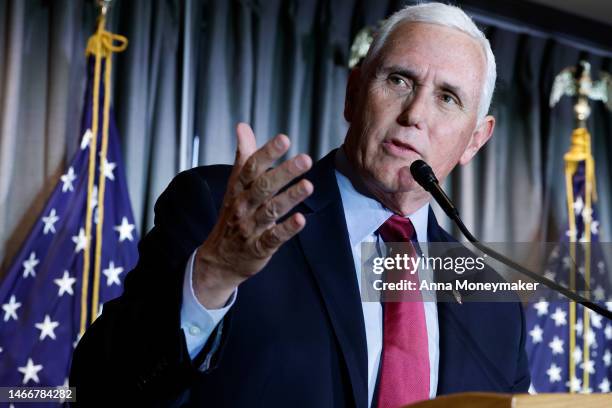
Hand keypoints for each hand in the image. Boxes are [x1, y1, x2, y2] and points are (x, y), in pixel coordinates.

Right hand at [193, 123, 312, 308]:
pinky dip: (287, 230)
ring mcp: (250, 227)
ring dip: (290, 198)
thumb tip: (243, 127)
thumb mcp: (235, 186)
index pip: (251, 167)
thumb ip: (244, 156)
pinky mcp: (258, 248)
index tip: (284, 138)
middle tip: (305, 159)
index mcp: (238, 189)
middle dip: (284, 172)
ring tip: (308, 185)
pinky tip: (301, 220)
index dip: (267, 152)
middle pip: (263, 186)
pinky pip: (273, 238)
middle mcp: (243, 206)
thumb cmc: (233, 216)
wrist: (219, 259)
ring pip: (270, 210)